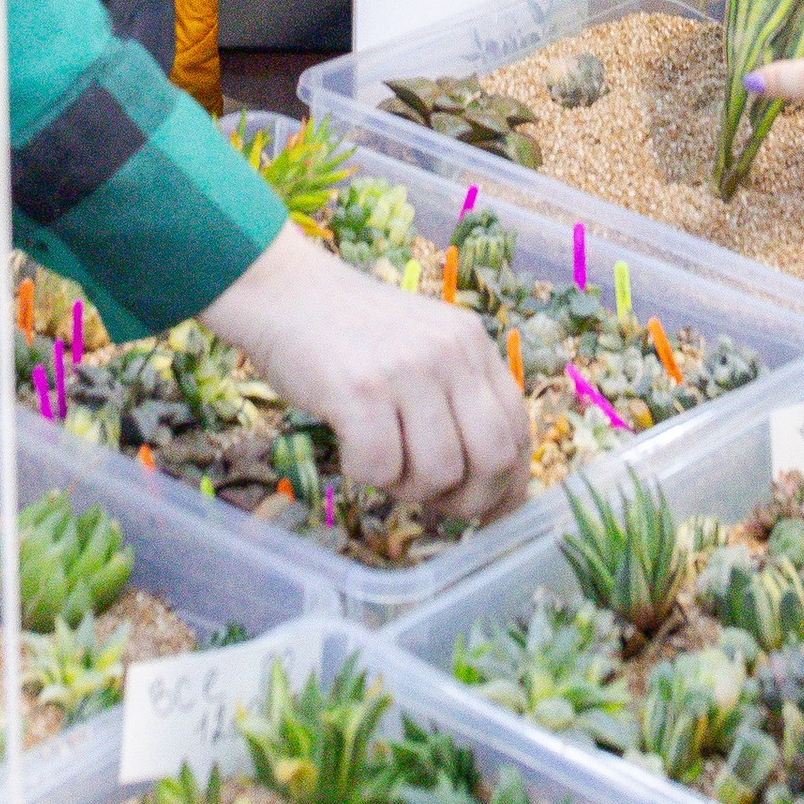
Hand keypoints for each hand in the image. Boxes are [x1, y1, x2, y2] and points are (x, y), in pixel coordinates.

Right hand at [203, 220, 530, 520]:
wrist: (285, 291)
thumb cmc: (351, 333)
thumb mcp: (423, 347)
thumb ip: (458, 397)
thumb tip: (489, 484)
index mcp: (472, 344)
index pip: (517, 430)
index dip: (508, 483)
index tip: (490, 511)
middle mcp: (449, 353)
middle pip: (492, 458)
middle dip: (467, 499)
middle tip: (431, 498)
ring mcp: (407, 370)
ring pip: (439, 473)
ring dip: (408, 487)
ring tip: (381, 458)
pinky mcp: (360, 390)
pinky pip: (381, 469)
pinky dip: (364, 474)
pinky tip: (349, 444)